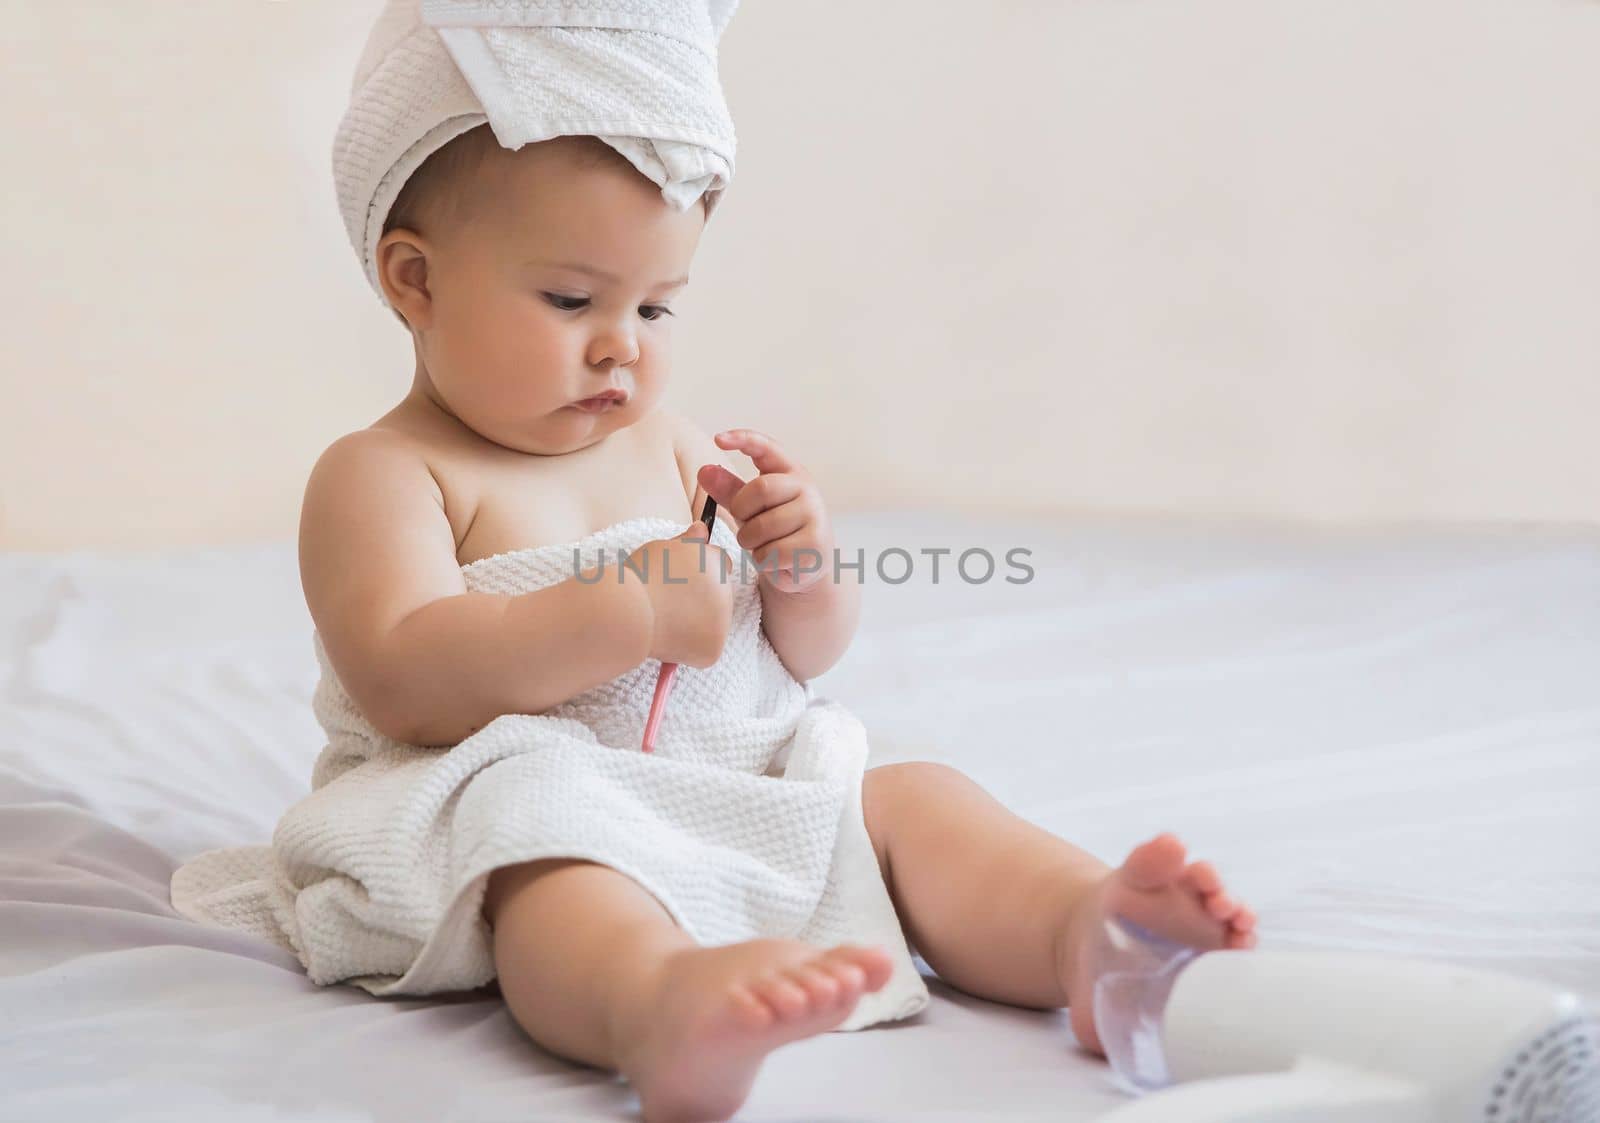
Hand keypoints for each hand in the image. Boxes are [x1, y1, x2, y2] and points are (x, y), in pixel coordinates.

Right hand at [622, 520, 732, 667]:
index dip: (701, 571)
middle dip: (700, 599)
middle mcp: (725, 589)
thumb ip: (686, 542)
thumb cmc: (638, 577)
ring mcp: (722, 622)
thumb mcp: (661, 550)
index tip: (680, 580)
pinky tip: (667, 640)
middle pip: (719, 595)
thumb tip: (702, 529)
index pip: (720, 562)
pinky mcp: (712, 649)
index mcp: (715, 561)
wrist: (627, 611)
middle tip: (668, 603)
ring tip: (664, 621)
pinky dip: (689, 650)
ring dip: (695, 625)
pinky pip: (704, 650)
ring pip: (712, 624)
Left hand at [698, 428, 832, 594]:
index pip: (766, 447)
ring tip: (762, 545)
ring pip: (763, 526)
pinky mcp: (815, 543)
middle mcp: (807, 488)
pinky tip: (775, 559)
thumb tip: (704, 471)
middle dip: (742, 510)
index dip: (742, 439)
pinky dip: (764, 560)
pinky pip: (772, 551)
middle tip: (745, 524)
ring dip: (751, 541)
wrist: (808, 564)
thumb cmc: (776, 531)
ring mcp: (814, 515)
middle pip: (760, 488)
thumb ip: (729, 490)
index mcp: (789, 472)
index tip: (718, 439)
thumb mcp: (750, 507)